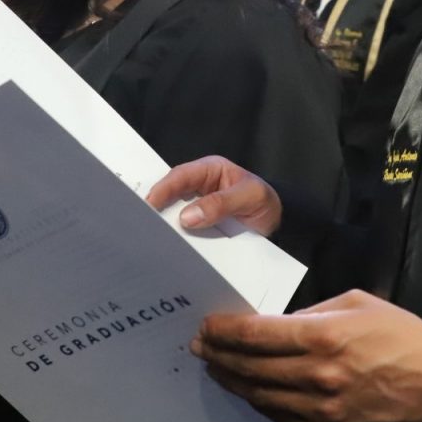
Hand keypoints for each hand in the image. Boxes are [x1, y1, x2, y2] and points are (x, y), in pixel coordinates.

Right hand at [145, 156, 281, 236]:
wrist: (278, 224)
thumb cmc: (265, 201)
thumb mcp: (250, 197)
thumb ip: (222, 203)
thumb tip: (189, 216)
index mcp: (209, 171)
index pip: (180, 176)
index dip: (162, 189)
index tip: (149, 205)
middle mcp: (199, 188)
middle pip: (171, 196)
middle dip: (156, 209)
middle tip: (143, 225)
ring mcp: (198, 209)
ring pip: (174, 216)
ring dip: (165, 227)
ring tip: (150, 239)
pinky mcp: (199, 228)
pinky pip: (185, 233)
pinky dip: (178, 240)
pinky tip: (170, 250)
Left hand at [192, 290, 421, 421]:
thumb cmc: (401, 337)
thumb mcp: (359, 304)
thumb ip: (315, 312)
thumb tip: (281, 324)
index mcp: (325, 337)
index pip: (258, 334)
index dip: (226, 330)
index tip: (208, 326)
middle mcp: (318, 375)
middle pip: (252, 367)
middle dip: (220, 355)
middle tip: (201, 347)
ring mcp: (321, 409)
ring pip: (261, 396)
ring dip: (234, 381)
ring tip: (217, 368)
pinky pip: (282, 418)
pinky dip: (260, 403)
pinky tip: (250, 391)